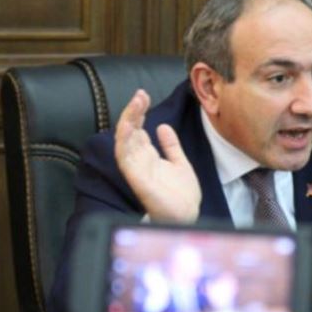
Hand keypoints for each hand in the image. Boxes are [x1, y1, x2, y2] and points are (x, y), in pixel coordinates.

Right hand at [114, 89, 200, 222]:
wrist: (187, 216)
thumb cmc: (182, 195)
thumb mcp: (179, 163)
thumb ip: (171, 146)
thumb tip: (162, 126)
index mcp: (149, 158)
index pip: (138, 130)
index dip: (139, 113)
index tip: (144, 96)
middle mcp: (140, 161)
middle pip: (130, 132)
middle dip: (133, 112)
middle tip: (140, 94)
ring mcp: (136, 169)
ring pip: (124, 141)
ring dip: (128, 121)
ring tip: (135, 103)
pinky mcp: (136, 178)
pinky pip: (125, 157)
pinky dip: (124, 140)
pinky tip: (128, 126)